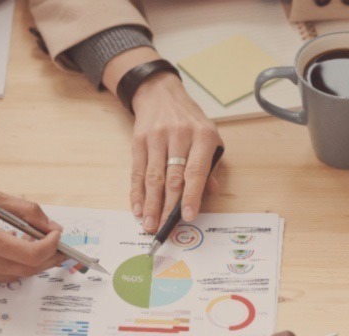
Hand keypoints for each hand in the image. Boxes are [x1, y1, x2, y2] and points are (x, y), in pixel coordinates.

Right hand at [0, 186, 64, 292]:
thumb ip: (26, 211)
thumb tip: (52, 228)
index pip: (32, 254)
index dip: (52, 247)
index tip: (57, 237)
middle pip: (26, 270)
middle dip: (47, 259)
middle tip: (56, 247)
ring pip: (11, 278)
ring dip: (26, 264)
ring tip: (29, 246)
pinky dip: (3, 269)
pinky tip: (0, 254)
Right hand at [131, 73, 222, 232]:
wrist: (162, 95)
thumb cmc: (190, 122)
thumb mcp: (210, 137)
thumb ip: (211, 166)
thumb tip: (210, 193)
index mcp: (203, 136)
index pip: (196, 171)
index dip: (192, 196)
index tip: (188, 216)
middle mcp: (179, 135)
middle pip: (172, 178)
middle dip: (167, 206)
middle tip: (164, 228)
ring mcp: (156, 137)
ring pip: (153, 177)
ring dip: (150, 204)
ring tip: (149, 224)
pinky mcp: (139, 140)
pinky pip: (137, 171)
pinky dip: (137, 192)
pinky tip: (137, 208)